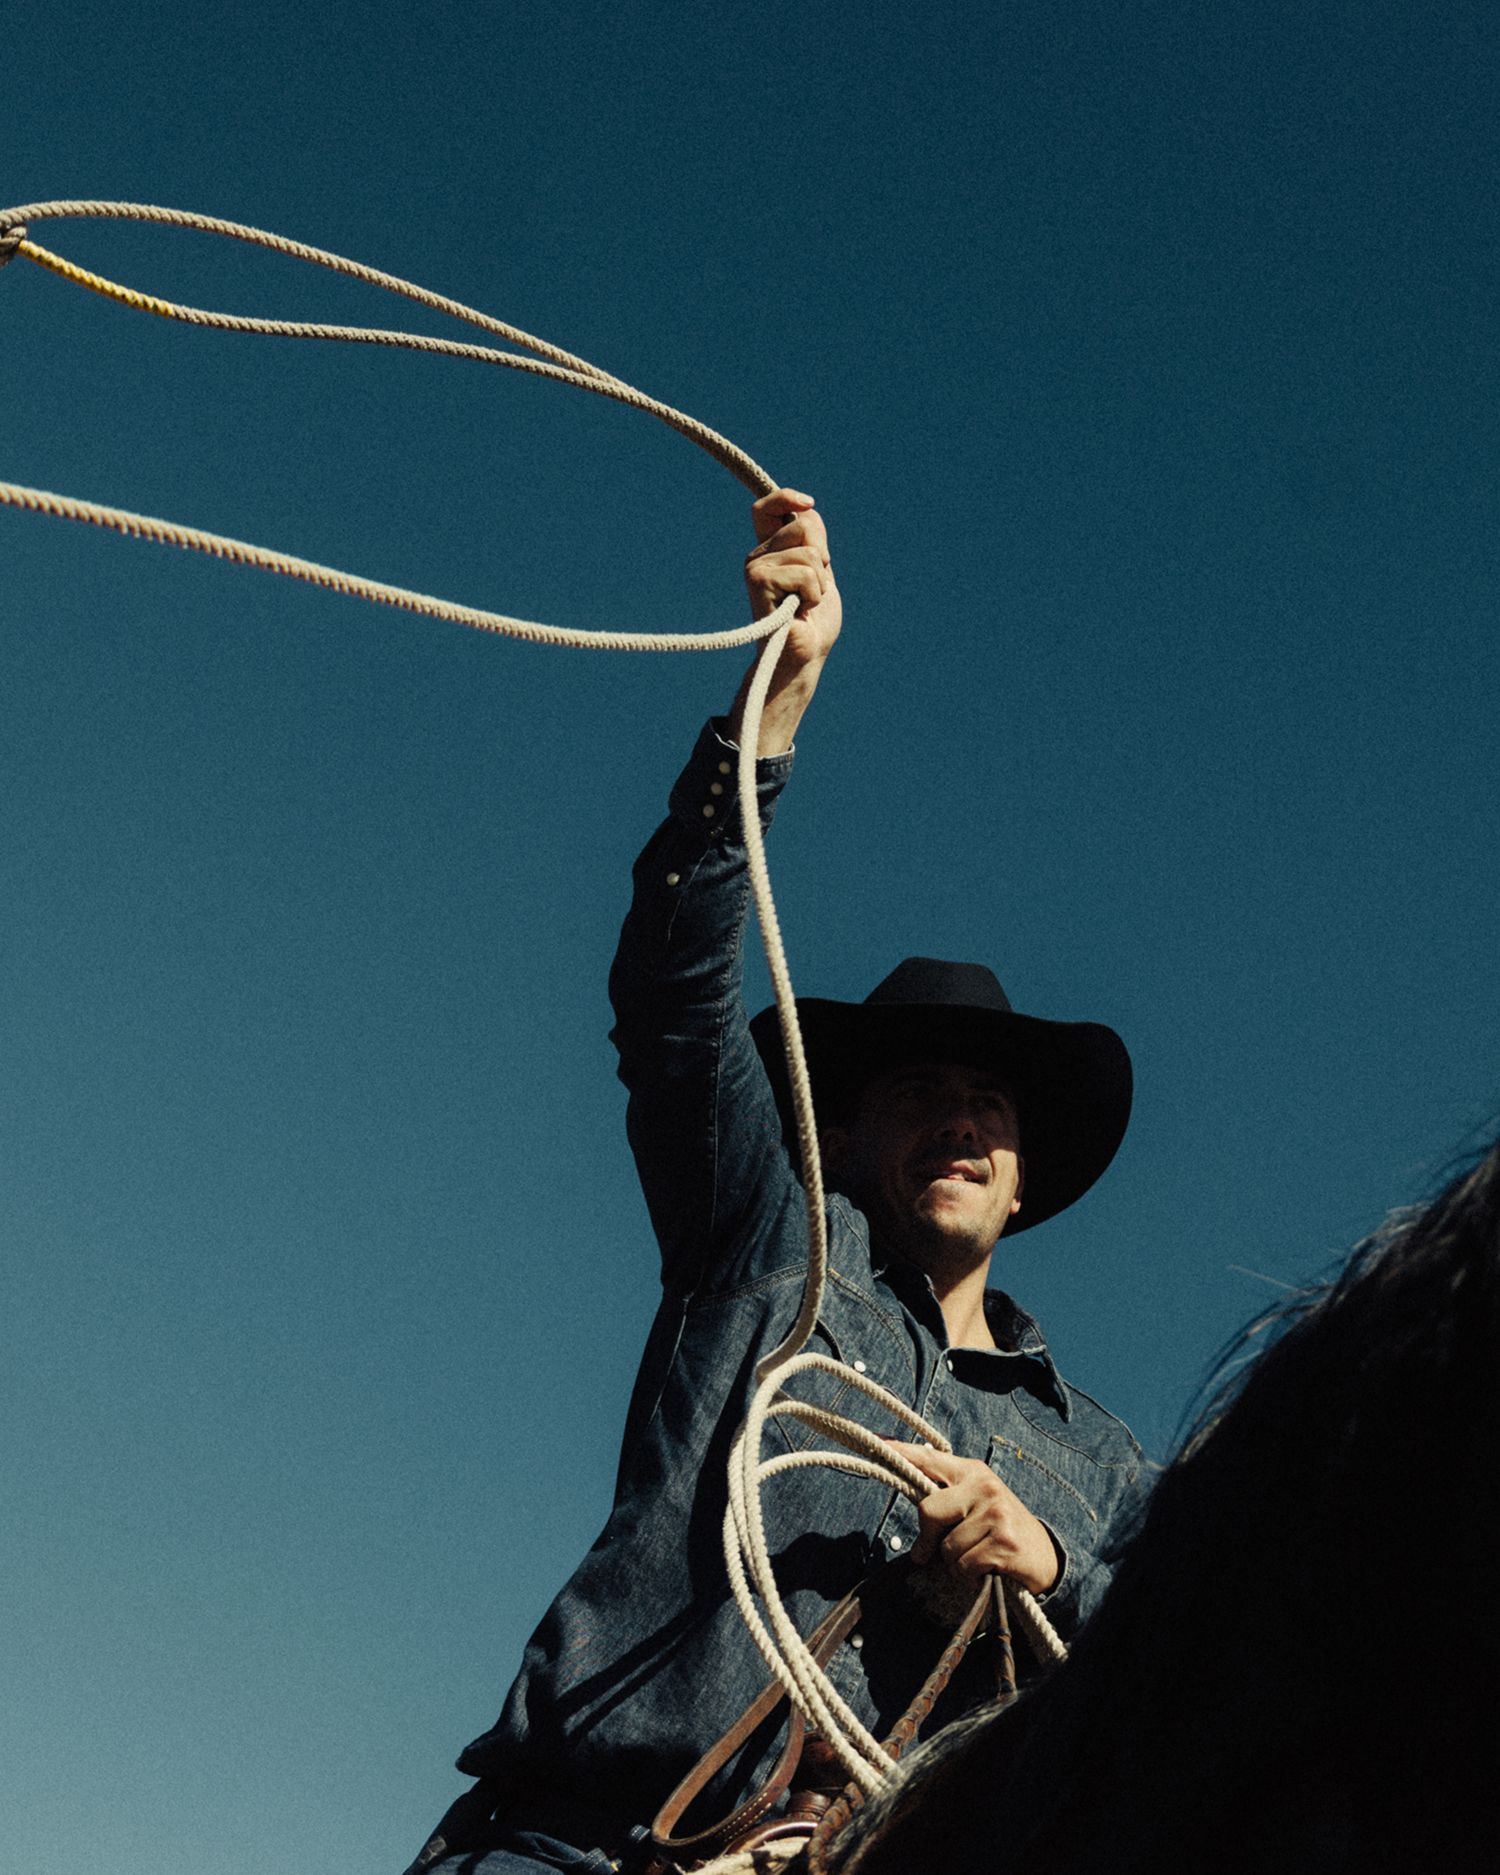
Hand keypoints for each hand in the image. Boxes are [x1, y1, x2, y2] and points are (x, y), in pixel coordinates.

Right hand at [729, 488, 841, 753]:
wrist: (803, 657)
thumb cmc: (813, 623)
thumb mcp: (822, 574)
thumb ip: (815, 544)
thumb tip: (809, 511)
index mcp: (770, 552)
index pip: (767, 508)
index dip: (785, 497)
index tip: (808, 503)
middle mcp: (757, 557)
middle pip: (804, 526)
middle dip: (822, 558)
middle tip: (811, 590)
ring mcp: (755, 568)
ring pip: (809, 552)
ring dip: (819, 584)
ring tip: (804, 605)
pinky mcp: (757, 582)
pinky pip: (805, 573)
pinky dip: (813, 594)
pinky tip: (800, 612)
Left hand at [886, 1441, 1060, 1596]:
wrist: (1046, 1556)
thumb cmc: (999, 1530)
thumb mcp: (975, 1506)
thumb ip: (944, 1501)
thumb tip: (908, 1509)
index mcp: (971, 1471)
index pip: (927, 1458)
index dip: (898, 1451)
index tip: (872, 1440)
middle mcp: (983, 1485)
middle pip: (928, 1510)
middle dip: (928, 1538)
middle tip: (935, 1551)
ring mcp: (995, 1513)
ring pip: (945, 1547)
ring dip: (954, 1562)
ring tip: (977, 1555)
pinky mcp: (1003, 1542)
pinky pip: (962, 1566)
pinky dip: (969, 1575)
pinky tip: (987, 1568)